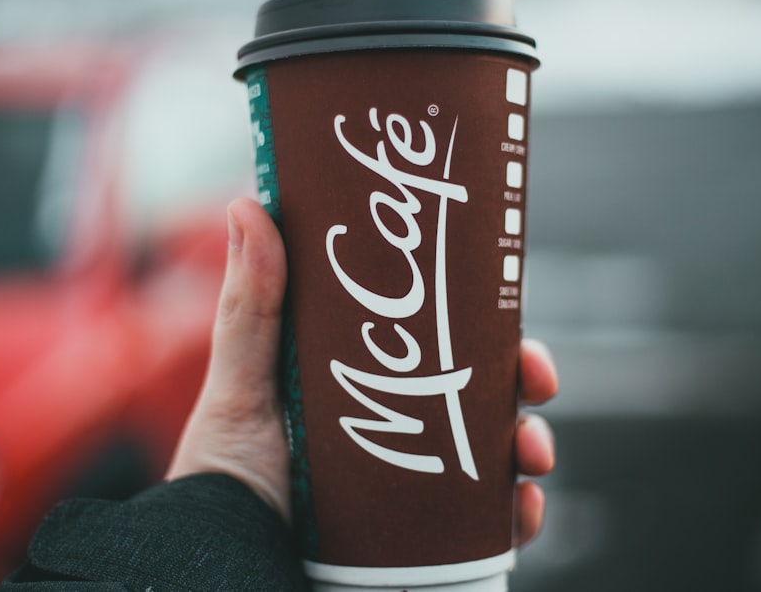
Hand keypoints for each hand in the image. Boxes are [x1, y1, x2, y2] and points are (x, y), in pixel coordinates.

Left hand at [167, 198, 558, 544]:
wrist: (224, 559)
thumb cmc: (225, 472)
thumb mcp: (242, 381)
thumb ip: (251, 303)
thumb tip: (249, 204)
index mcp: (370, 381)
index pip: (442, 340)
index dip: (485, 321)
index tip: (509, 301)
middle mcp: (402, 427)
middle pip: (485, 393)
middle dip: (525, 380)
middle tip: (537, 376)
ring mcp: (420, 482)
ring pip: (500, 454)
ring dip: (533, 444)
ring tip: (531, 452)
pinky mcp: (427, 539)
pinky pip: (491, 526)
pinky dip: (519, 515)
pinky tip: (522, 508)